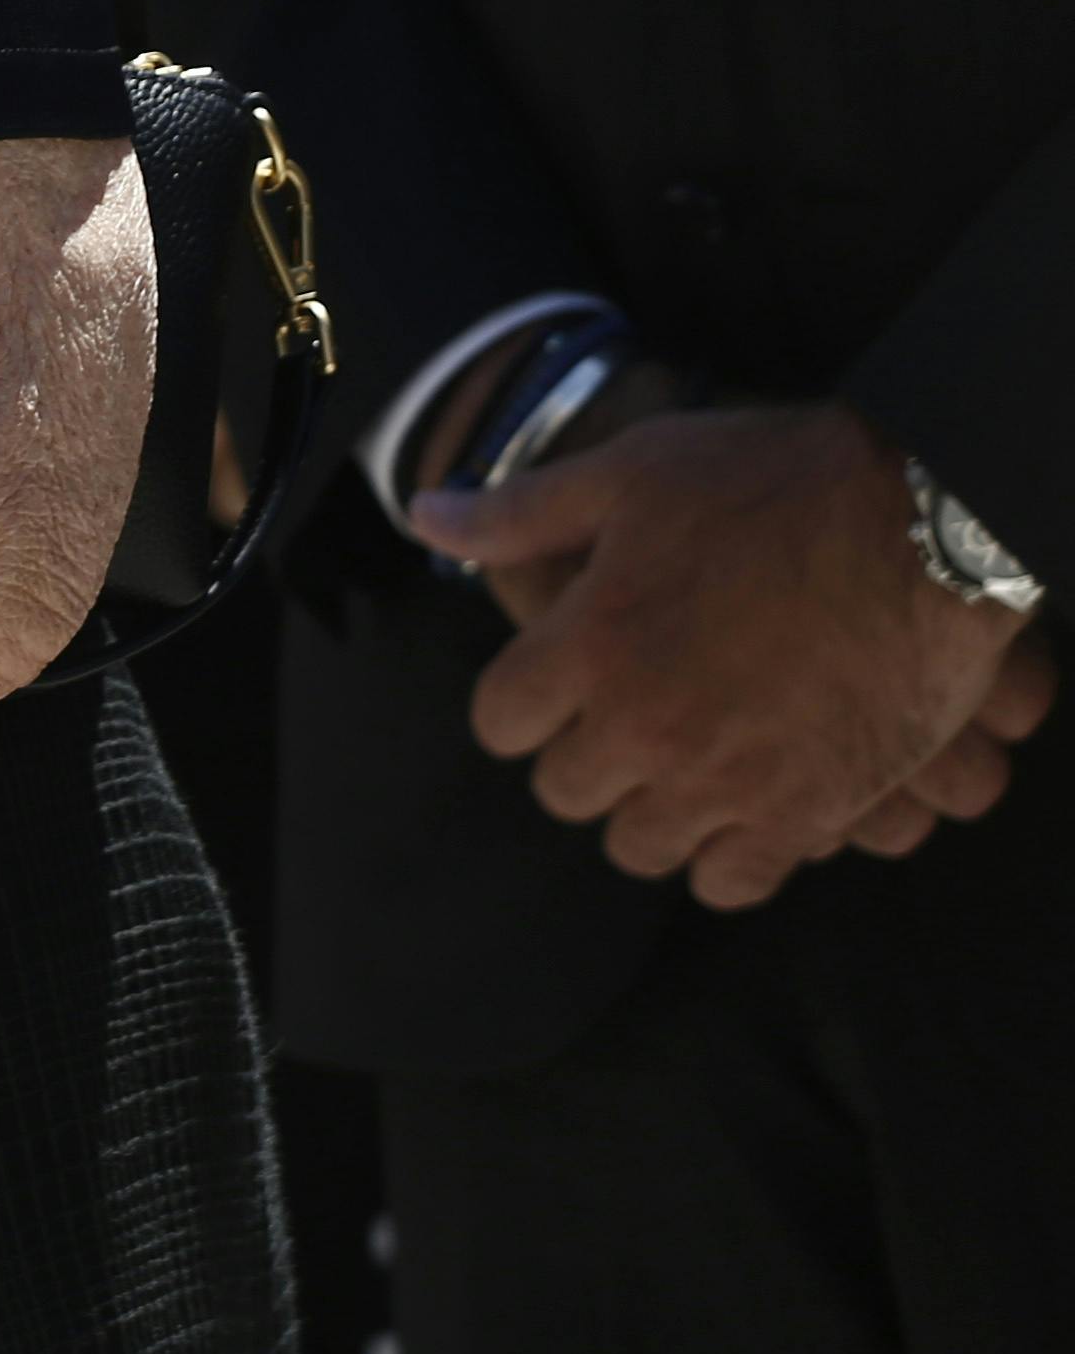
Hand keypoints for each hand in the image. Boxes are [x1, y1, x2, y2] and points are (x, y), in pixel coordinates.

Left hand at [418, 403, 1039, 908]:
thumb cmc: (772, 484)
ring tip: (679, 771)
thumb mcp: (630, 473)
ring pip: (642, 846)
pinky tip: (742, 814)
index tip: (548, 689)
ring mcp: (727, 779)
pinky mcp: (809, 812)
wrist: (925, 525)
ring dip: (650, 812)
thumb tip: (427, 519)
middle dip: (582, 757)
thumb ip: (520, 512)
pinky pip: (734, 879)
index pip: (501, 721)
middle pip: (566, 791)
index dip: (519, 705)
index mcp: (587, 646)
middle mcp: (644, 725)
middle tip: (619, 724)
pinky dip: (728, 858)